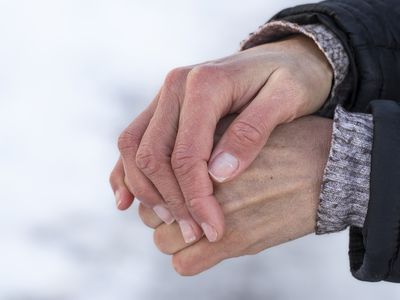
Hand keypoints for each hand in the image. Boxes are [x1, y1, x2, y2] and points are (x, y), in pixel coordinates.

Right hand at [110, 35, 332, 243]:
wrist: (281, 56)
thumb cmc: (291, 77)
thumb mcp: (286, 98)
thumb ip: (251, 132)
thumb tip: (219, 174)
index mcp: (204, 84)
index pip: (187, 154)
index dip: (197, 198)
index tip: (213, 230)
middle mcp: (175, 87)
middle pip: (153, 155)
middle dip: (172, 201)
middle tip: (195, 233)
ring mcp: (165, 96)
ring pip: (135, 149)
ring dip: (148, 190)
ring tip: (172, 221)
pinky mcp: (164, 108)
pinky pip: (134, 140)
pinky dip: (126, 172)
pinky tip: (127, 201)